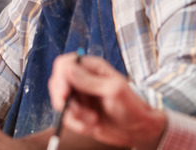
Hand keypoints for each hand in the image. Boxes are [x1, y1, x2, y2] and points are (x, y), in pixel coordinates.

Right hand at [48, 53, 166, 149]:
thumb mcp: (113, 91)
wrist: (138, 131)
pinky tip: (92, 126)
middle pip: (57, 83)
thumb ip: (89, 80)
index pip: (65, 64)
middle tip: (76, 111)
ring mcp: (79, 96)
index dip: (61, 77)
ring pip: (60, 102)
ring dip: (74, 114)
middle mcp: (82, 80)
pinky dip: (77, 124)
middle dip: (64, 100)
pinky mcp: (78, 112)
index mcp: (92, 68)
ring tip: (93, 119)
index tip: (65, 93)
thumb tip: (68, 68)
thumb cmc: (132, 107)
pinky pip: (66, 117)